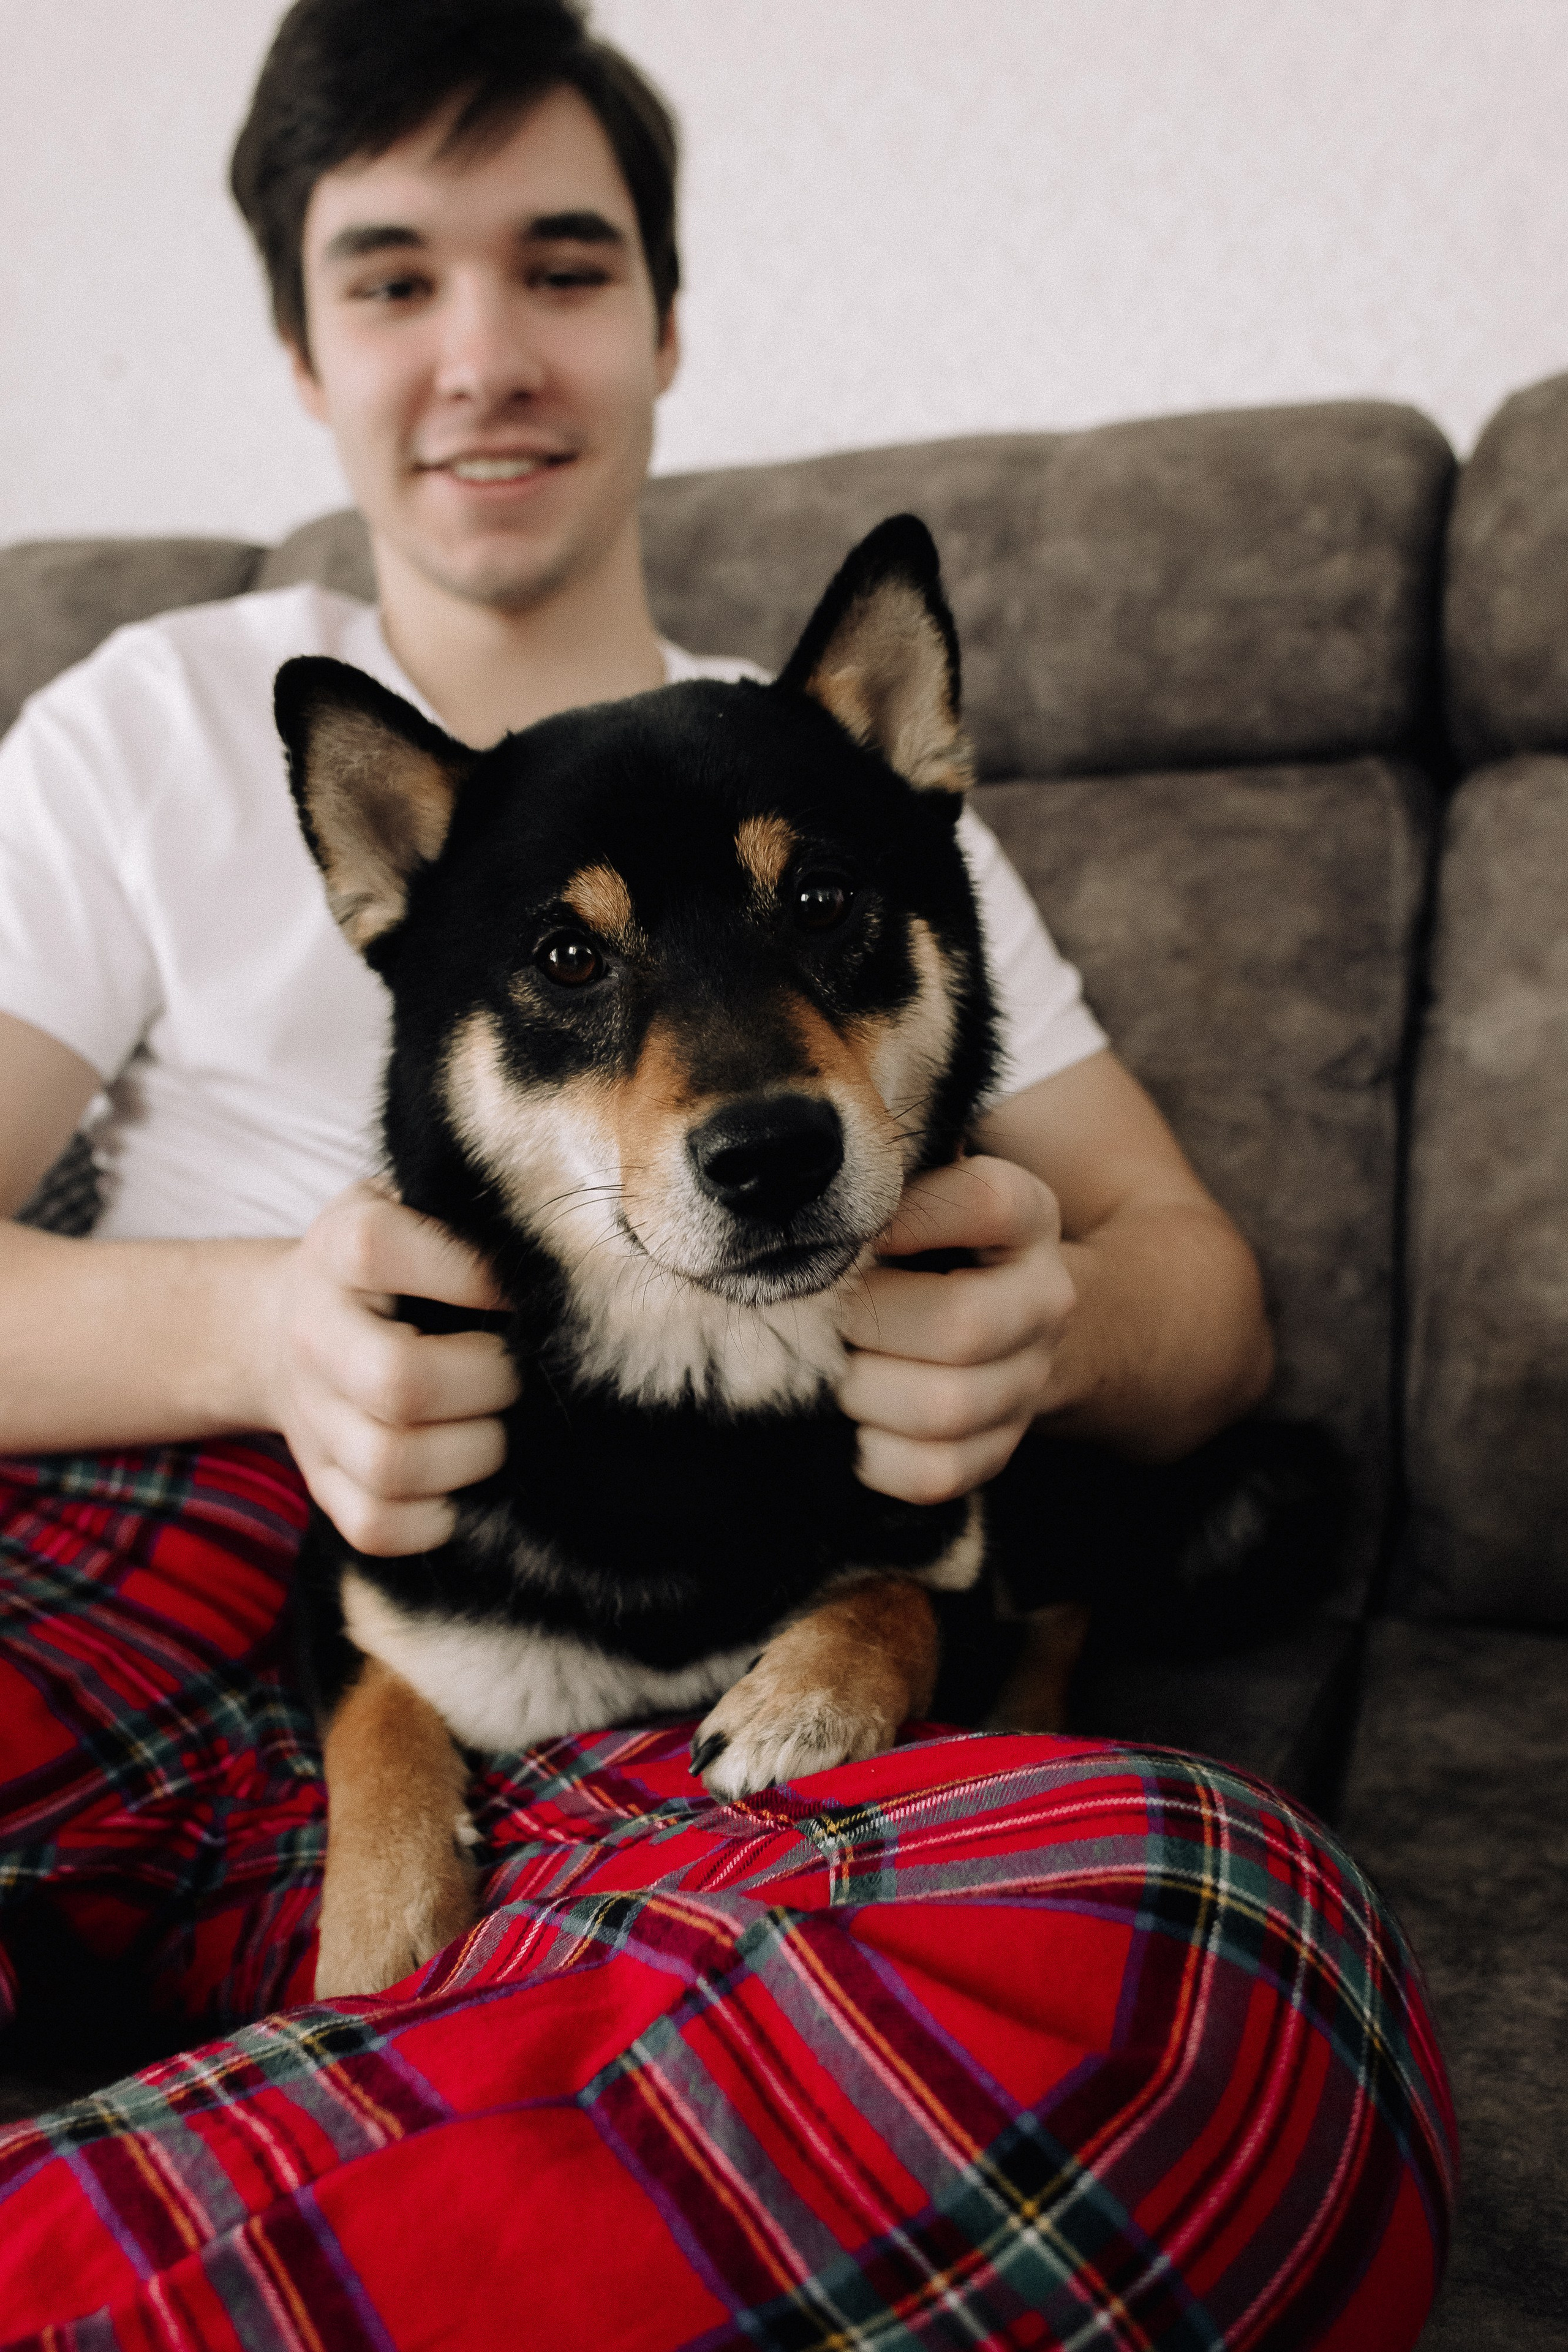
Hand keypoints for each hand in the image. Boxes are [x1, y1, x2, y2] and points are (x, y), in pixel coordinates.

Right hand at [259, 1181, 519, 1554]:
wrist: (293, 1326)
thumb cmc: (393, 1264)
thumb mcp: (416, 1206)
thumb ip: (471, 1218)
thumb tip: (566, 1256)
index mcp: (337, 1249)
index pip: (375, 1250)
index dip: (467, 1273)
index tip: (520, 1289)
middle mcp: (313, 1334)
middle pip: (397, 1380)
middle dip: (489, 1382)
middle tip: (521, 1371)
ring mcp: (311, 1418)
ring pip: (391, 1464)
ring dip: (477, 1451)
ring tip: (502, 1424)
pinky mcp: (321, 1484)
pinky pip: (379, 1525)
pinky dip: (443, 1515)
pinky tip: (470, 1476)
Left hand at [837, 1156, 1075, 1504]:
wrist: (989, 1319)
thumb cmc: (922, 1241)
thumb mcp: (919, 1191)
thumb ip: (879, 1181)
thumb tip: (799, 1194)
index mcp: (1028, 1217)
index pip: (989, 1203)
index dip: (911, 1216)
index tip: (850, 1227)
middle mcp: (1044, 1300)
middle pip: (962, 1325)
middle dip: (868, 1323)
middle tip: (819, 1312)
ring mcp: (1027, 1383)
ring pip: (945, 1407)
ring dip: (861, 1389)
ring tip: (827, 1366)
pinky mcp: (996, 1452)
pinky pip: (933, 1473)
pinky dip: (871, 1453)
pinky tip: (847, 1419)